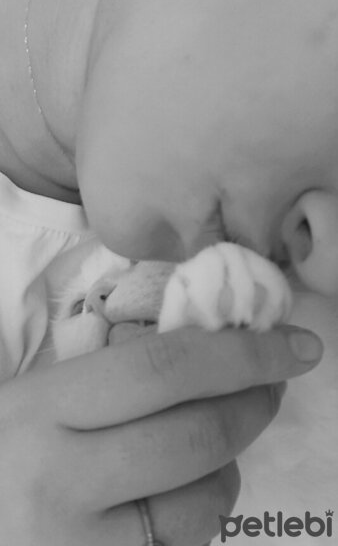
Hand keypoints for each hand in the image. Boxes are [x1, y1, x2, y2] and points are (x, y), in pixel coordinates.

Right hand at [0, 325, 321, 544]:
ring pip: (204, 502)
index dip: (242, 352)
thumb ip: (115, 375)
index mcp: (45, 407)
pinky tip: (181, 491)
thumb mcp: (42, 398)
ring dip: (231, 464)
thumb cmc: (7, 448)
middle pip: (198, 435)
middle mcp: (62, 479)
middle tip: (273, 385)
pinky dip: (202, 510)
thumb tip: (214, 349)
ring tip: (216, 444)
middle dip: (256, 403)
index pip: (165, 367)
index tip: (295, 344)